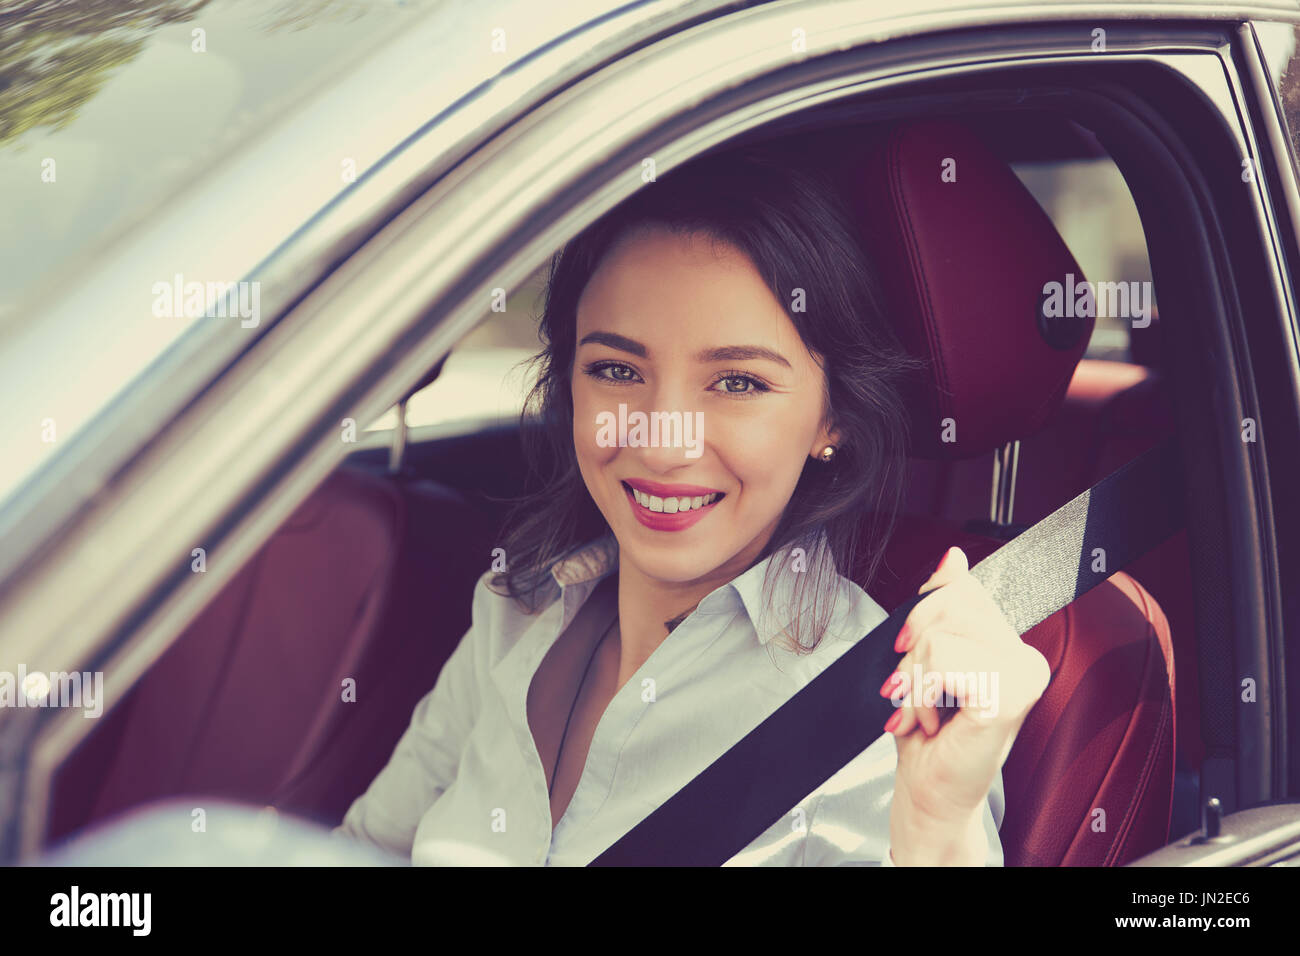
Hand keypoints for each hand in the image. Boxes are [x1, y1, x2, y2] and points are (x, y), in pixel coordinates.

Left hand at [882, 546, 1050, 861]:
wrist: (930, 794)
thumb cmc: (928, 735)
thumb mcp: (927, 658)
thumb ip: (943, 607)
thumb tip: (953, 558)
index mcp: (1010, 644)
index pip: (963, 587)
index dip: (922, 613)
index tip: (908, 650)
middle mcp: (1026, 657)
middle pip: (949, 602)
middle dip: (912, 648)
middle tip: (912, 690)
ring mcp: (1023, 677)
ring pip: (939, 636)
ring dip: (913, 679)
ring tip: (923, 711)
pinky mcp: (1007, 698)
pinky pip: (942, 662)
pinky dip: (922, 694)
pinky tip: (934, 723)